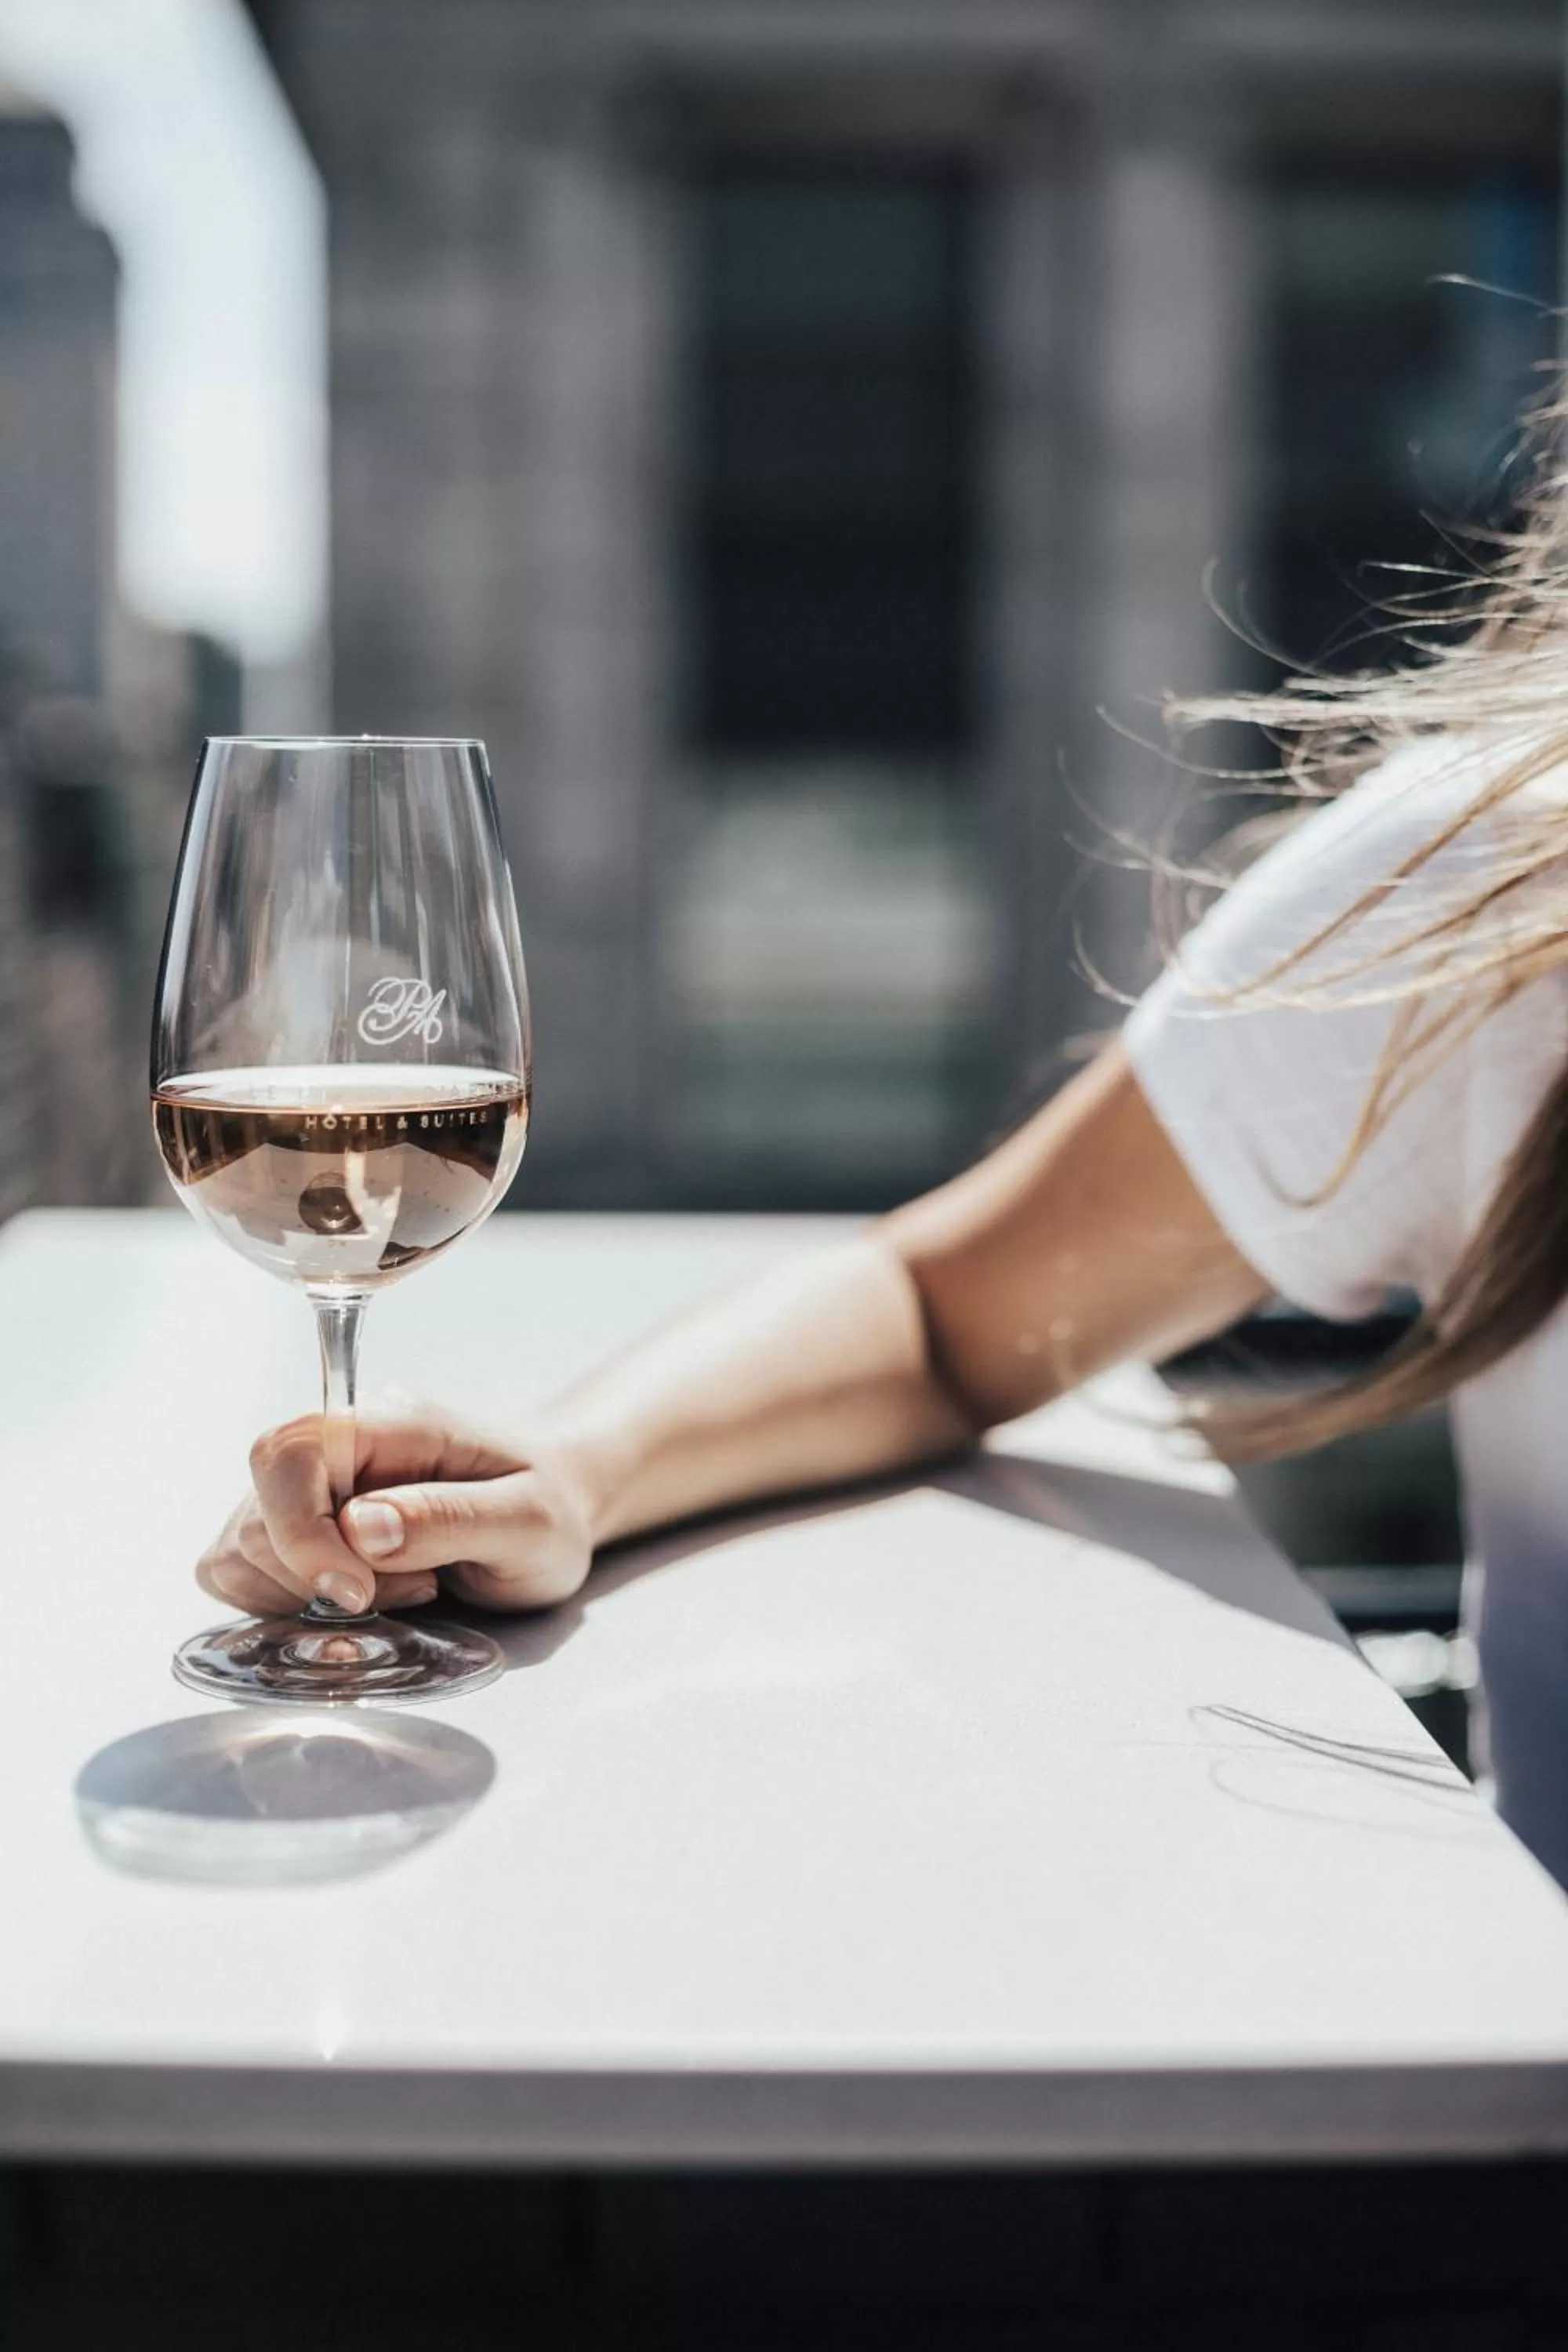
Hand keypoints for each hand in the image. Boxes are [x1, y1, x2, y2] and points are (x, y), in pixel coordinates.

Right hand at [196, 1406, 595, 1618]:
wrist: (555, 1507)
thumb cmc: (548, 1509)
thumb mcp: (528, 1521)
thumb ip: (449, 1518)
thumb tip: (359, 1527)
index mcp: (390, 1425)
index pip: (290, 1453)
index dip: (301, 1533)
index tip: (356, 1592)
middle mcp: (338, 1449)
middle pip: (255, 1509)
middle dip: (315, 1577)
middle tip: (410, 1588)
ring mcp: (313, 1490)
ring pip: (240, 1548)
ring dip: (302, 1593)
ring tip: (395, 1590)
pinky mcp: (300, 1532)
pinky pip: (243, 1572)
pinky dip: (284, 1602)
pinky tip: (360, 1600)